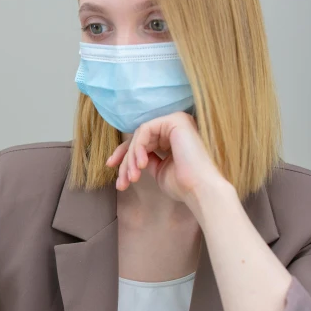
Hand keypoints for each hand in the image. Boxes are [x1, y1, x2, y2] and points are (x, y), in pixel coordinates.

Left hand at [106, 112, 227, 214]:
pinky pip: (145, 130)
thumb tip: (130, 158)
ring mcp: (176, 120)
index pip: (143, 141)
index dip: (124, 154)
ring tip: (132, 177)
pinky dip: (138, 148)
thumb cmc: (183, 185)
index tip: (111, 168)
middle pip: (138, 138)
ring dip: (131, 158)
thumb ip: (147, 159)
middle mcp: (175, 126)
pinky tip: (141, 165)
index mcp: (173, 137)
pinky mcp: (175, 120)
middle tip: (121, 181)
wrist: (200, 190)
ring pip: (140, 135)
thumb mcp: (159, 171)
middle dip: (125, 160)